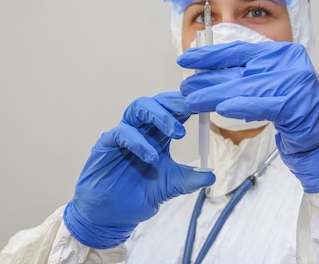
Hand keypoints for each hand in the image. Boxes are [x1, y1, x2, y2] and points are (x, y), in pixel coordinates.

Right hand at [63, 92, 214, 248]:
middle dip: (176, 103)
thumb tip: (212, 174)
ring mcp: (124, 133)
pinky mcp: (107, 143)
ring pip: (139, 107)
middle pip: (158, 102)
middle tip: (194, 109)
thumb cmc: (139, 194)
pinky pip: (122, 133)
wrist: (113, 215)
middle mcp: (142, 128)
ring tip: (177, 133)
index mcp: (158, 134)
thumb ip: (190, 179)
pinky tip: (151, 156)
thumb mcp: (171, 187)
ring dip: (160, 115)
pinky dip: (138, 141)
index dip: (188, 105)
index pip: (174, 110)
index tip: (207, 105)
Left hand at [178, 41, 318, 192]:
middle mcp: (289, 61)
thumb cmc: (295, 114)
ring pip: (244, 88)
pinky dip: (240, 106)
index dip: (209, 55)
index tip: (185, 59)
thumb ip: (243, 78)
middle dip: (207, 79)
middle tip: (184, 88)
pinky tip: (221, 109)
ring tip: (192, 101)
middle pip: (238, 70)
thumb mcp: (267, 87)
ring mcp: (295, 81)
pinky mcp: (297, 103)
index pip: (238, 50)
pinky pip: (262, 104)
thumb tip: (204, 77)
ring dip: (214, 95)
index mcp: (280, 52)